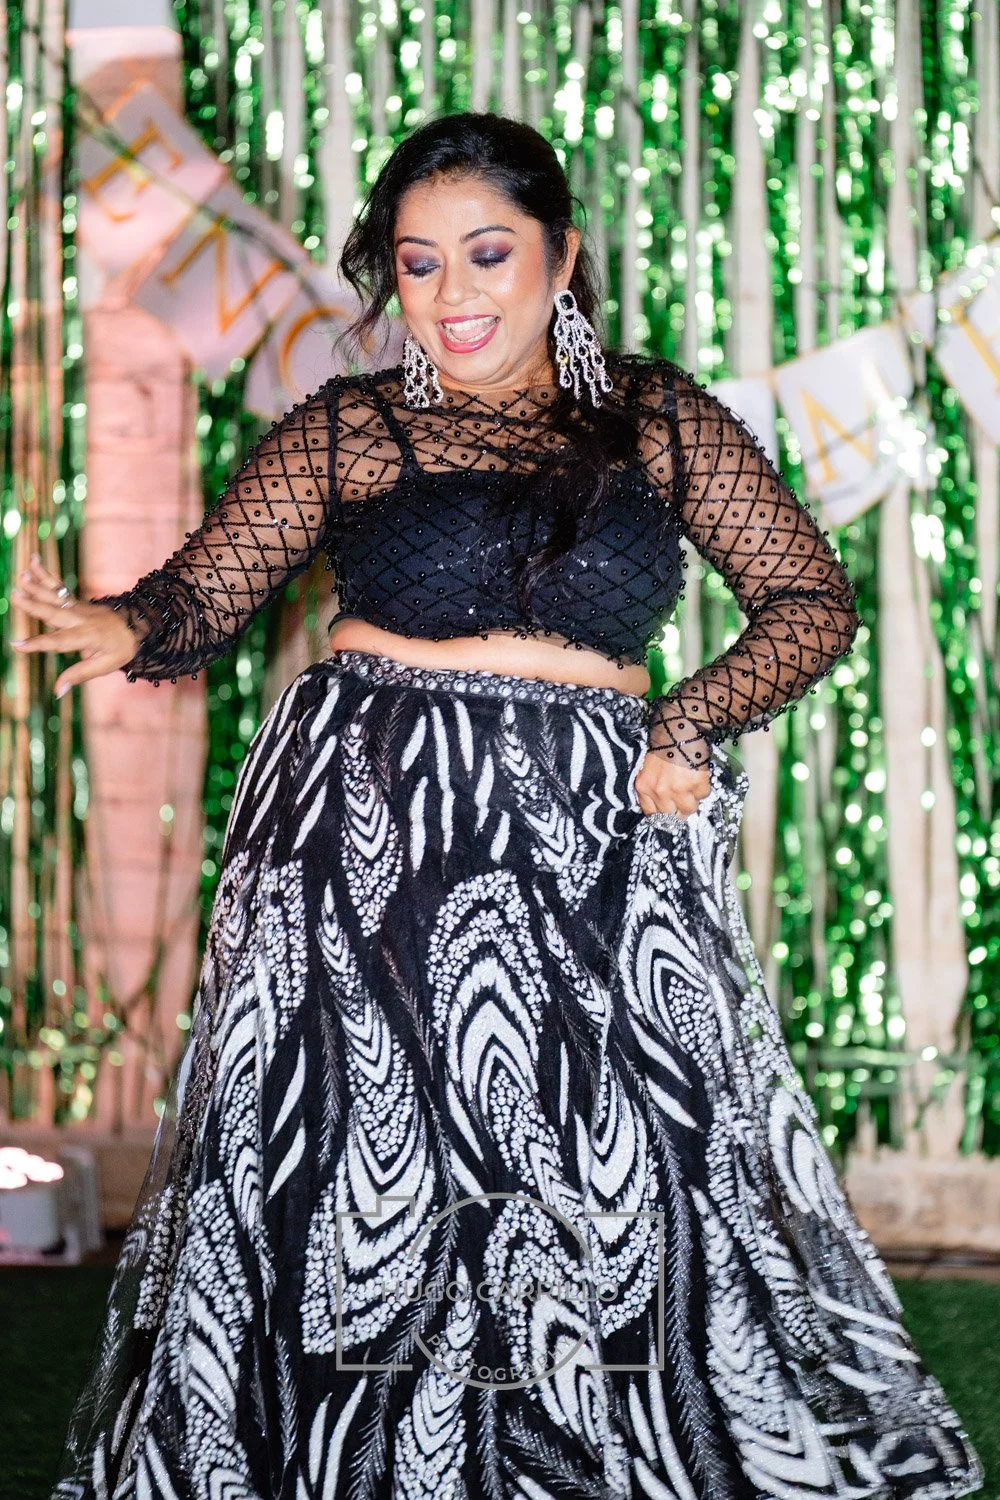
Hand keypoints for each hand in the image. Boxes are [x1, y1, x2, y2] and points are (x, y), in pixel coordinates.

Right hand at [9, 554, 138, 697]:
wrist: (138, 625)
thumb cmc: (120, 648)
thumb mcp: (105, 666)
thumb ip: (78, 675)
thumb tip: (57, 692)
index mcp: (87, 636)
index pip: (59, 641)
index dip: (38, 644)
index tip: (17, 645)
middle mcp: (81, 619)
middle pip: (54, 612)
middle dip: (34, 605)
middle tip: (15, 595)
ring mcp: (78, 607)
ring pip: (55, 596)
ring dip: (37, 585)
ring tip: (21, 576)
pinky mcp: (76, 601)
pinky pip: (58, 587)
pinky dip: (45, 575)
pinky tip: (32, 562)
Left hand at [634, 741, 712, 816]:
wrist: (678, 726)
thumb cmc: (662, 743)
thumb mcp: (648, 767)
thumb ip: (652, 785)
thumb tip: (664, 802)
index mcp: (643, 786)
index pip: (652, 814)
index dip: (662, 813)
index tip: (669, 810)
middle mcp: (659, 791)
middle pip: (671, 817)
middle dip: (678, 810)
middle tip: (683, 799)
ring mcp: (678, 789)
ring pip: (689, 809)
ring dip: (692, 799)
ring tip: (691, 784)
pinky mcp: (696, 784)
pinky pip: (703, 795)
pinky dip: (703, 786)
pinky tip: (698, 773)